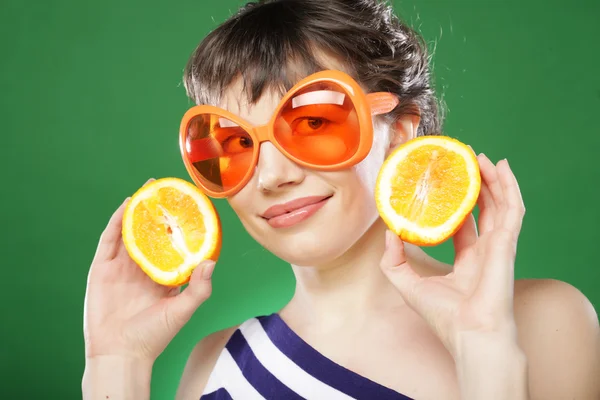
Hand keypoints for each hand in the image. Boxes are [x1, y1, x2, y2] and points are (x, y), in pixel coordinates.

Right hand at [83, 179, 214, 362]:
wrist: (120, 354)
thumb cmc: (153, 337)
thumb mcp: (182, 311)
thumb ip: (198, 289)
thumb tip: (212, 262)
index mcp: (163, 276)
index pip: (173, 245)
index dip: (180, 227)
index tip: (191, 207)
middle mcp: (143, 268)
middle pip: (152, 233)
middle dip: (160, 212)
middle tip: (169, 189)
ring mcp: (121, 267)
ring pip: (132, 231)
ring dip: (139, 210)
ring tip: (150, 189)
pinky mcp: (102, 269)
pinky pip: (110, 239)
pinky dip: (118, 220)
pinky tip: (128, 204)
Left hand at [380, 154, 525, 357]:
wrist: (468, 334)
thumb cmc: (443, 316)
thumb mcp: (406, 283)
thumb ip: (394, 259)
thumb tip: (389, 231)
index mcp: (467, 261)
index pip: (464, 224)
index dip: (457, 203)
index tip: (447, 183)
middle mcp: (485, 251)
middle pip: (484, 209)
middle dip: (477, 184)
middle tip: (466, 162)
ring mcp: (499, 246)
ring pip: (500, 204)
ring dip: (493, 179)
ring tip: (481, 158)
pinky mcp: (507, 244)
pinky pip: (511, 209)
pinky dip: (509, 187)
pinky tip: (501, 168)